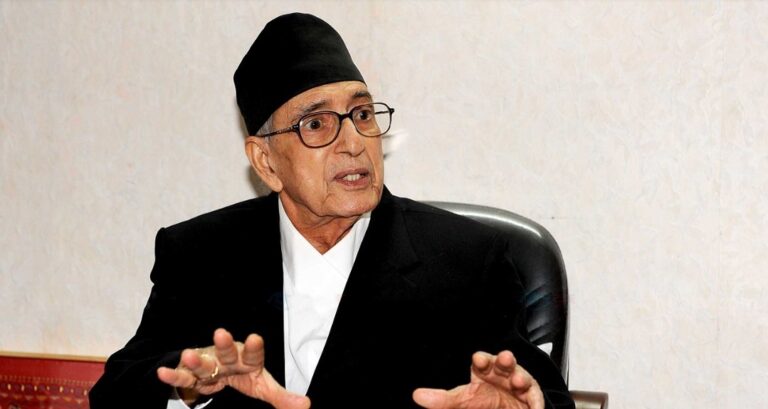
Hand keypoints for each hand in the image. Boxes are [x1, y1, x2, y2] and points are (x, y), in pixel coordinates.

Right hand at [157, 328, 309, 408]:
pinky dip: (174, 376)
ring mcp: (209, 365)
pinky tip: (163, 372)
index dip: (254, 348)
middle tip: (221, 333)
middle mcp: (228, 358)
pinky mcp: (192, 375)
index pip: (254, 354)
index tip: (256, 338)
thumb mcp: (261, 386)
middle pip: (227, 352)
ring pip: (203, 362)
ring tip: (188, 354)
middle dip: (224, 344)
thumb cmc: (243, 374)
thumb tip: (306, 405)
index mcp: (248, 360)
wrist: (219, 372)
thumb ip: (280, 396)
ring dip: (196, 359)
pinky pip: (183, 377)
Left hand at [412, 350, 544, 408]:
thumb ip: (442, 400)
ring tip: (518, 380)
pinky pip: (535, 398)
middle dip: (505, 359)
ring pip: (522, 378)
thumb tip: (416, 396)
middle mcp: (503, 375)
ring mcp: (519, 386)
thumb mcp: (463, 401)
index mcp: (484, 371)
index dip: (481, 360)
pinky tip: (533, 406)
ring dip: (521, 377)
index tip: (478, 360)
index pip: (482, 362)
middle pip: (504, 364)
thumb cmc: (484, 401)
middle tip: (504, 358)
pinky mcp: (532, 399)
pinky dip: (535, 402)